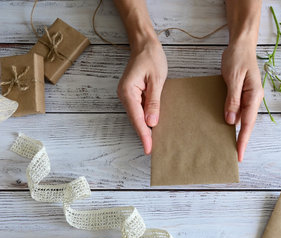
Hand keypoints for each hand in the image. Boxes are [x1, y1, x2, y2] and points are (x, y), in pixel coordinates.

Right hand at [117, 40, 167, 154]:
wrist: (144, 44)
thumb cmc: (151, 58)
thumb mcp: (157, 79)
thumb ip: (154, 101)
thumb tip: (151, 122)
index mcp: (128, 92)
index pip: (137, 118)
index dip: (144, 135)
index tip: (148, 149)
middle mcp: (124, 95)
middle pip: (135, 120)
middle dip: (143, 135)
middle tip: (151, 150)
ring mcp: (127, 95)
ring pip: (136, 116)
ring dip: (143, 128)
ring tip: (152, 142)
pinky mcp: (132, 94)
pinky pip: (138, 110)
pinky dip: (144, 119)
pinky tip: (151, 126)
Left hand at [222, 42, 263, 161]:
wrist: (241, 45)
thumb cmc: (238, 58)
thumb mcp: (233, 78)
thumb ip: (232, 100)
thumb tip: (230, 121)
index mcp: (254, 96)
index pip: (247, 123)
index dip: (242, 140)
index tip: (238, 154)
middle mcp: (254, 99)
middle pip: (247, 124)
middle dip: (241, 139)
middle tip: (234, 155)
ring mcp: (249, 97)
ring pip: (242, 118)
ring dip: (236, 131)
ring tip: (228, 145)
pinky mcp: (242, 94)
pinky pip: (238, 110)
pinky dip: (232, 119)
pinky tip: (225, 126)